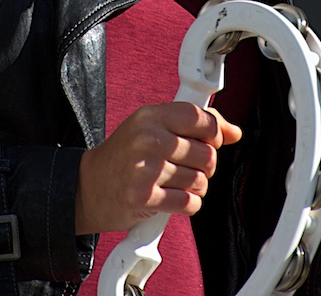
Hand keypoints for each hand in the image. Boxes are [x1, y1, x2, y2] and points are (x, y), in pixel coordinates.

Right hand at [75, 102, 241, 233]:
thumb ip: (191, 124)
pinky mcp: (145, 197)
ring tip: (179, 183)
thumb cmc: (124, 156)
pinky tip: (174, 198)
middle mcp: (148, 139)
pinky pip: (189, 202)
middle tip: (190, 166)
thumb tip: (233, 132)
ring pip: (200, 179)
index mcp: (150, 116)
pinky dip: (188, 204)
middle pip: (206, 152)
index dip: (215, 130)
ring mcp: (146, 169)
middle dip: (206, 164)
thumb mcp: (151, 127)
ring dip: (197, 186)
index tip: (214, 139)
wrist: (88, 187)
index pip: (199, 116)